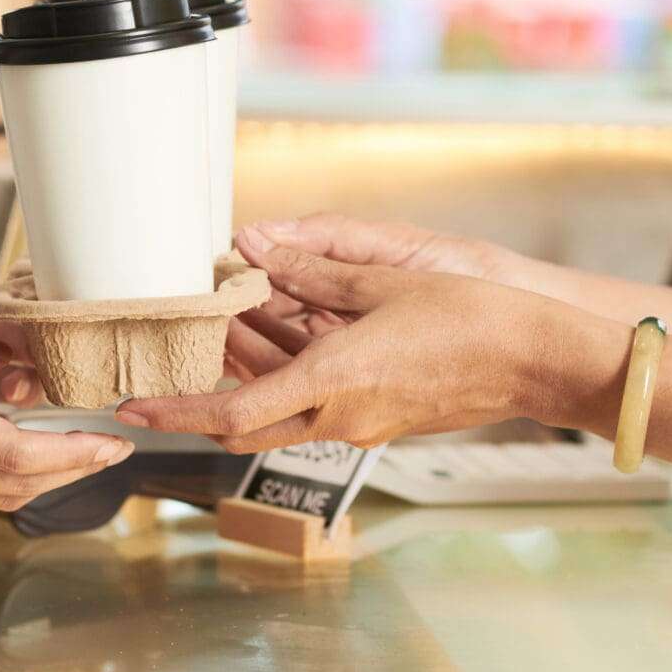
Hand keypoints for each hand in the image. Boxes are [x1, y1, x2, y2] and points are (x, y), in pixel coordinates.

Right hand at [0, 310, 131, 512]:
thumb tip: (2, 345)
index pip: (19, 453)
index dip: (75, 452)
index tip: (112, 442)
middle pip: (20, 486)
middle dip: (75, 471)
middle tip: (113, 453)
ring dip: (44, 480)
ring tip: (78, 454)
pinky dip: (3, 480)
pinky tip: (18, 458)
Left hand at [119, 229, 626, 450]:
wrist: (538, 360)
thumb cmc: (473, 320)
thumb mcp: (384, 283)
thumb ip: (314, 270)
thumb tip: (254, 248)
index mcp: (334, 384)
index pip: (233, 412)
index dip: (176, 411)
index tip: (133, 407)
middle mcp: (340, 416)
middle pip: (244, 422)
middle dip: (197, 398)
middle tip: (163, 367)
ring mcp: (360, 423)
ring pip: (279, 410)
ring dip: (245, 375)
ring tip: (224, 324)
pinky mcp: (379, 419)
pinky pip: (314, 403)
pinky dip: (285, 373)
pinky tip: (281, 329)